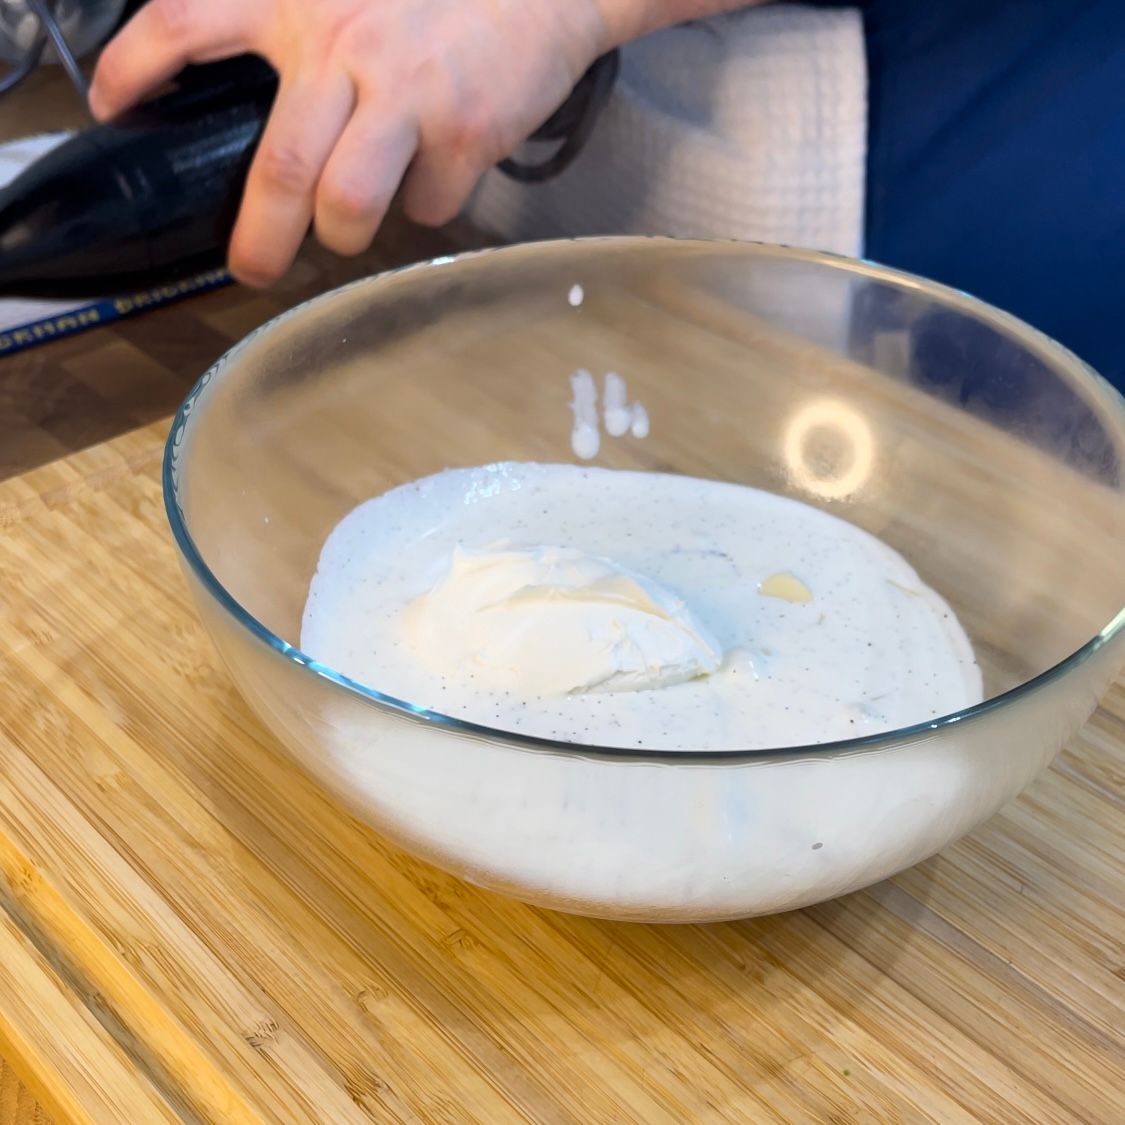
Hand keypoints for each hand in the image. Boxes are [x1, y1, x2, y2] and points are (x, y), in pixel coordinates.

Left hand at [88, 0, 609, 285]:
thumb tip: (269, 113)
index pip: (187, 21)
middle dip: (260, 240)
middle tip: (253, 269)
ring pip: (348, 204)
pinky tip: (438, 173)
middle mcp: (344, 44)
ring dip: (344, 236)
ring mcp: (408, 94)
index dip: (135, 65)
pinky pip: (426, 206)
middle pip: (280, 168)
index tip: (110, 102)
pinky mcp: (464, 133)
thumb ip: (302, 33)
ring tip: (348, 230)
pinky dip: (426, 204)